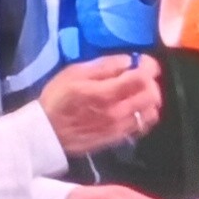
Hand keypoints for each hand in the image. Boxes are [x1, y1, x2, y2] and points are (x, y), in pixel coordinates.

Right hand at [38, 53, 163, 155]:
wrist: (46, 132)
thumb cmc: (58, 99)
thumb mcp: (74, 73)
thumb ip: (104, 65)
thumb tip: (127, 60)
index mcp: (107, 93)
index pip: (143, 77)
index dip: (148, 66)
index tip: (142, 61)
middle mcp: (119, 112)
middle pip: (152, 95)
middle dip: (150, 82)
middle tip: (138, 76)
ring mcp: (120, 127)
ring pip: (151, 112)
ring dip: (149, 100)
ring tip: (137, 94)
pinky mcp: (118, 138)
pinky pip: (142, 126)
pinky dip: (143, 115)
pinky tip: (132, 109)